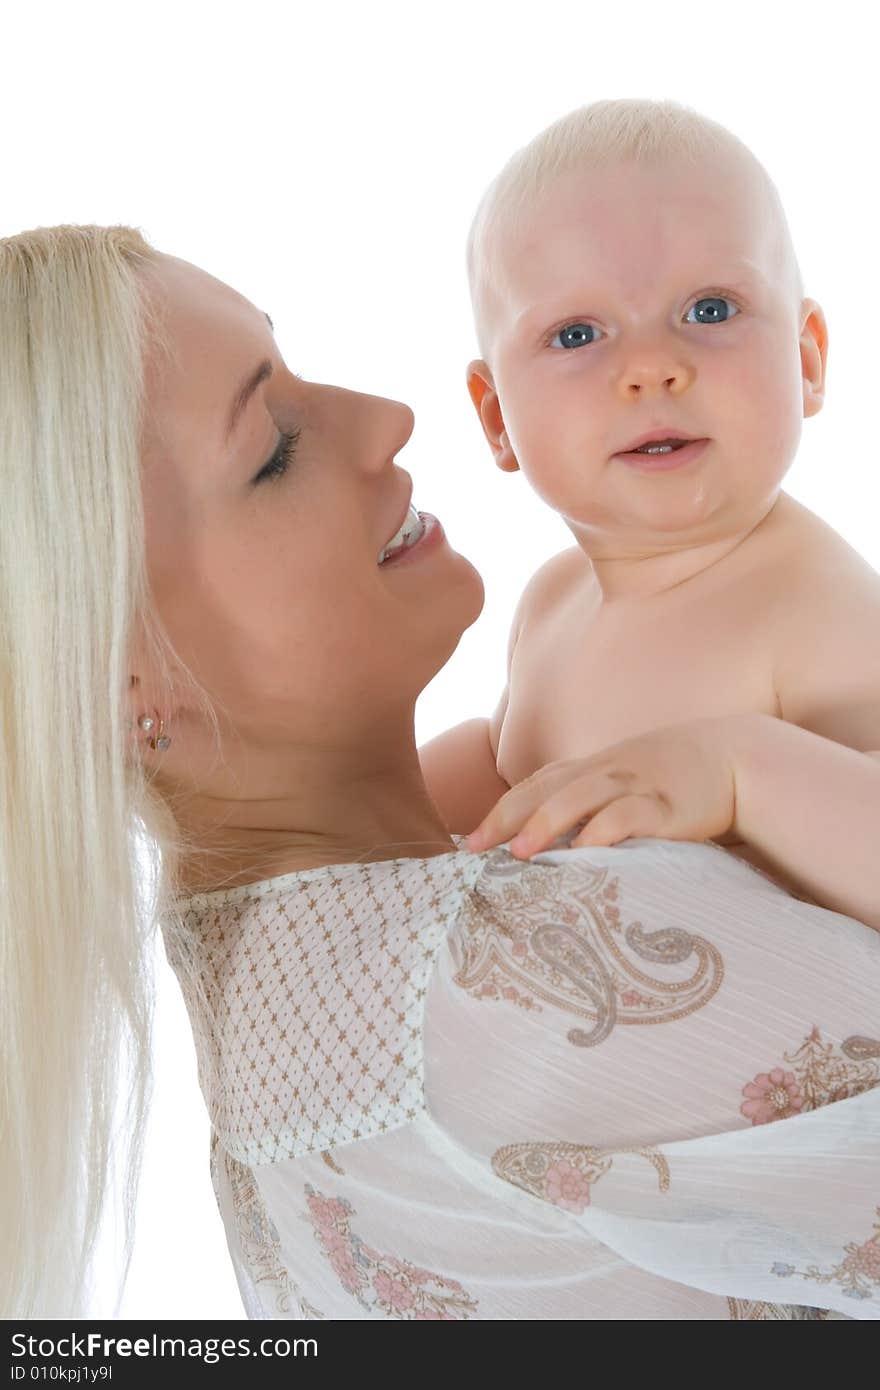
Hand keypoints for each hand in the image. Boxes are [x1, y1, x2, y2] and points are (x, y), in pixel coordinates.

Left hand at [466, 715, 754, 858]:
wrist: (736, 757)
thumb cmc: (675, 778)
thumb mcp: (627, 783)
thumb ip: (593, 805)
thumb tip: (553, 846)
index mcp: (593, 767)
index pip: (535, 785)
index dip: (500, 810)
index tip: (469, 842)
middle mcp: (606, 770)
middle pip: (545, 788)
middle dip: (506, 817)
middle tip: (475, 848)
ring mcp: (635, 784)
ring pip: (580, 796)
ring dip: (545, 823)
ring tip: (519, 851)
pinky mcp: (665, 804)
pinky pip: (627, 815)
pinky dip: (602, 831)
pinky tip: (583, 853)